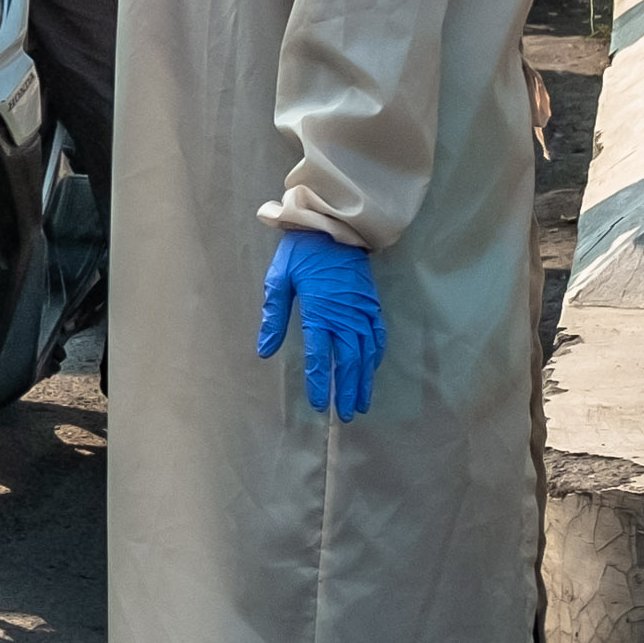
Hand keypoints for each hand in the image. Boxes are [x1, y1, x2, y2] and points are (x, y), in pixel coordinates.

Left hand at [257, 225, 384, 419]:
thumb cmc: (301, 252)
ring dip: (364, 380)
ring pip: (366, 354)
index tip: (318, 403)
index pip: (319, 357)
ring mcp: (362, 311)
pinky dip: (376, 355)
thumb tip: (265, 350)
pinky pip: (378, 336)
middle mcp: (345, 316)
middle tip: (345, 415)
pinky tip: (372, 369)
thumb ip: (274, 317)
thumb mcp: (279, 280)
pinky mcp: (372, 304)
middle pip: (349, 362)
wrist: (334, 227)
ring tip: (361, 403)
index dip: (319, 382)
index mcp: (319, 312)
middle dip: (347, 390)